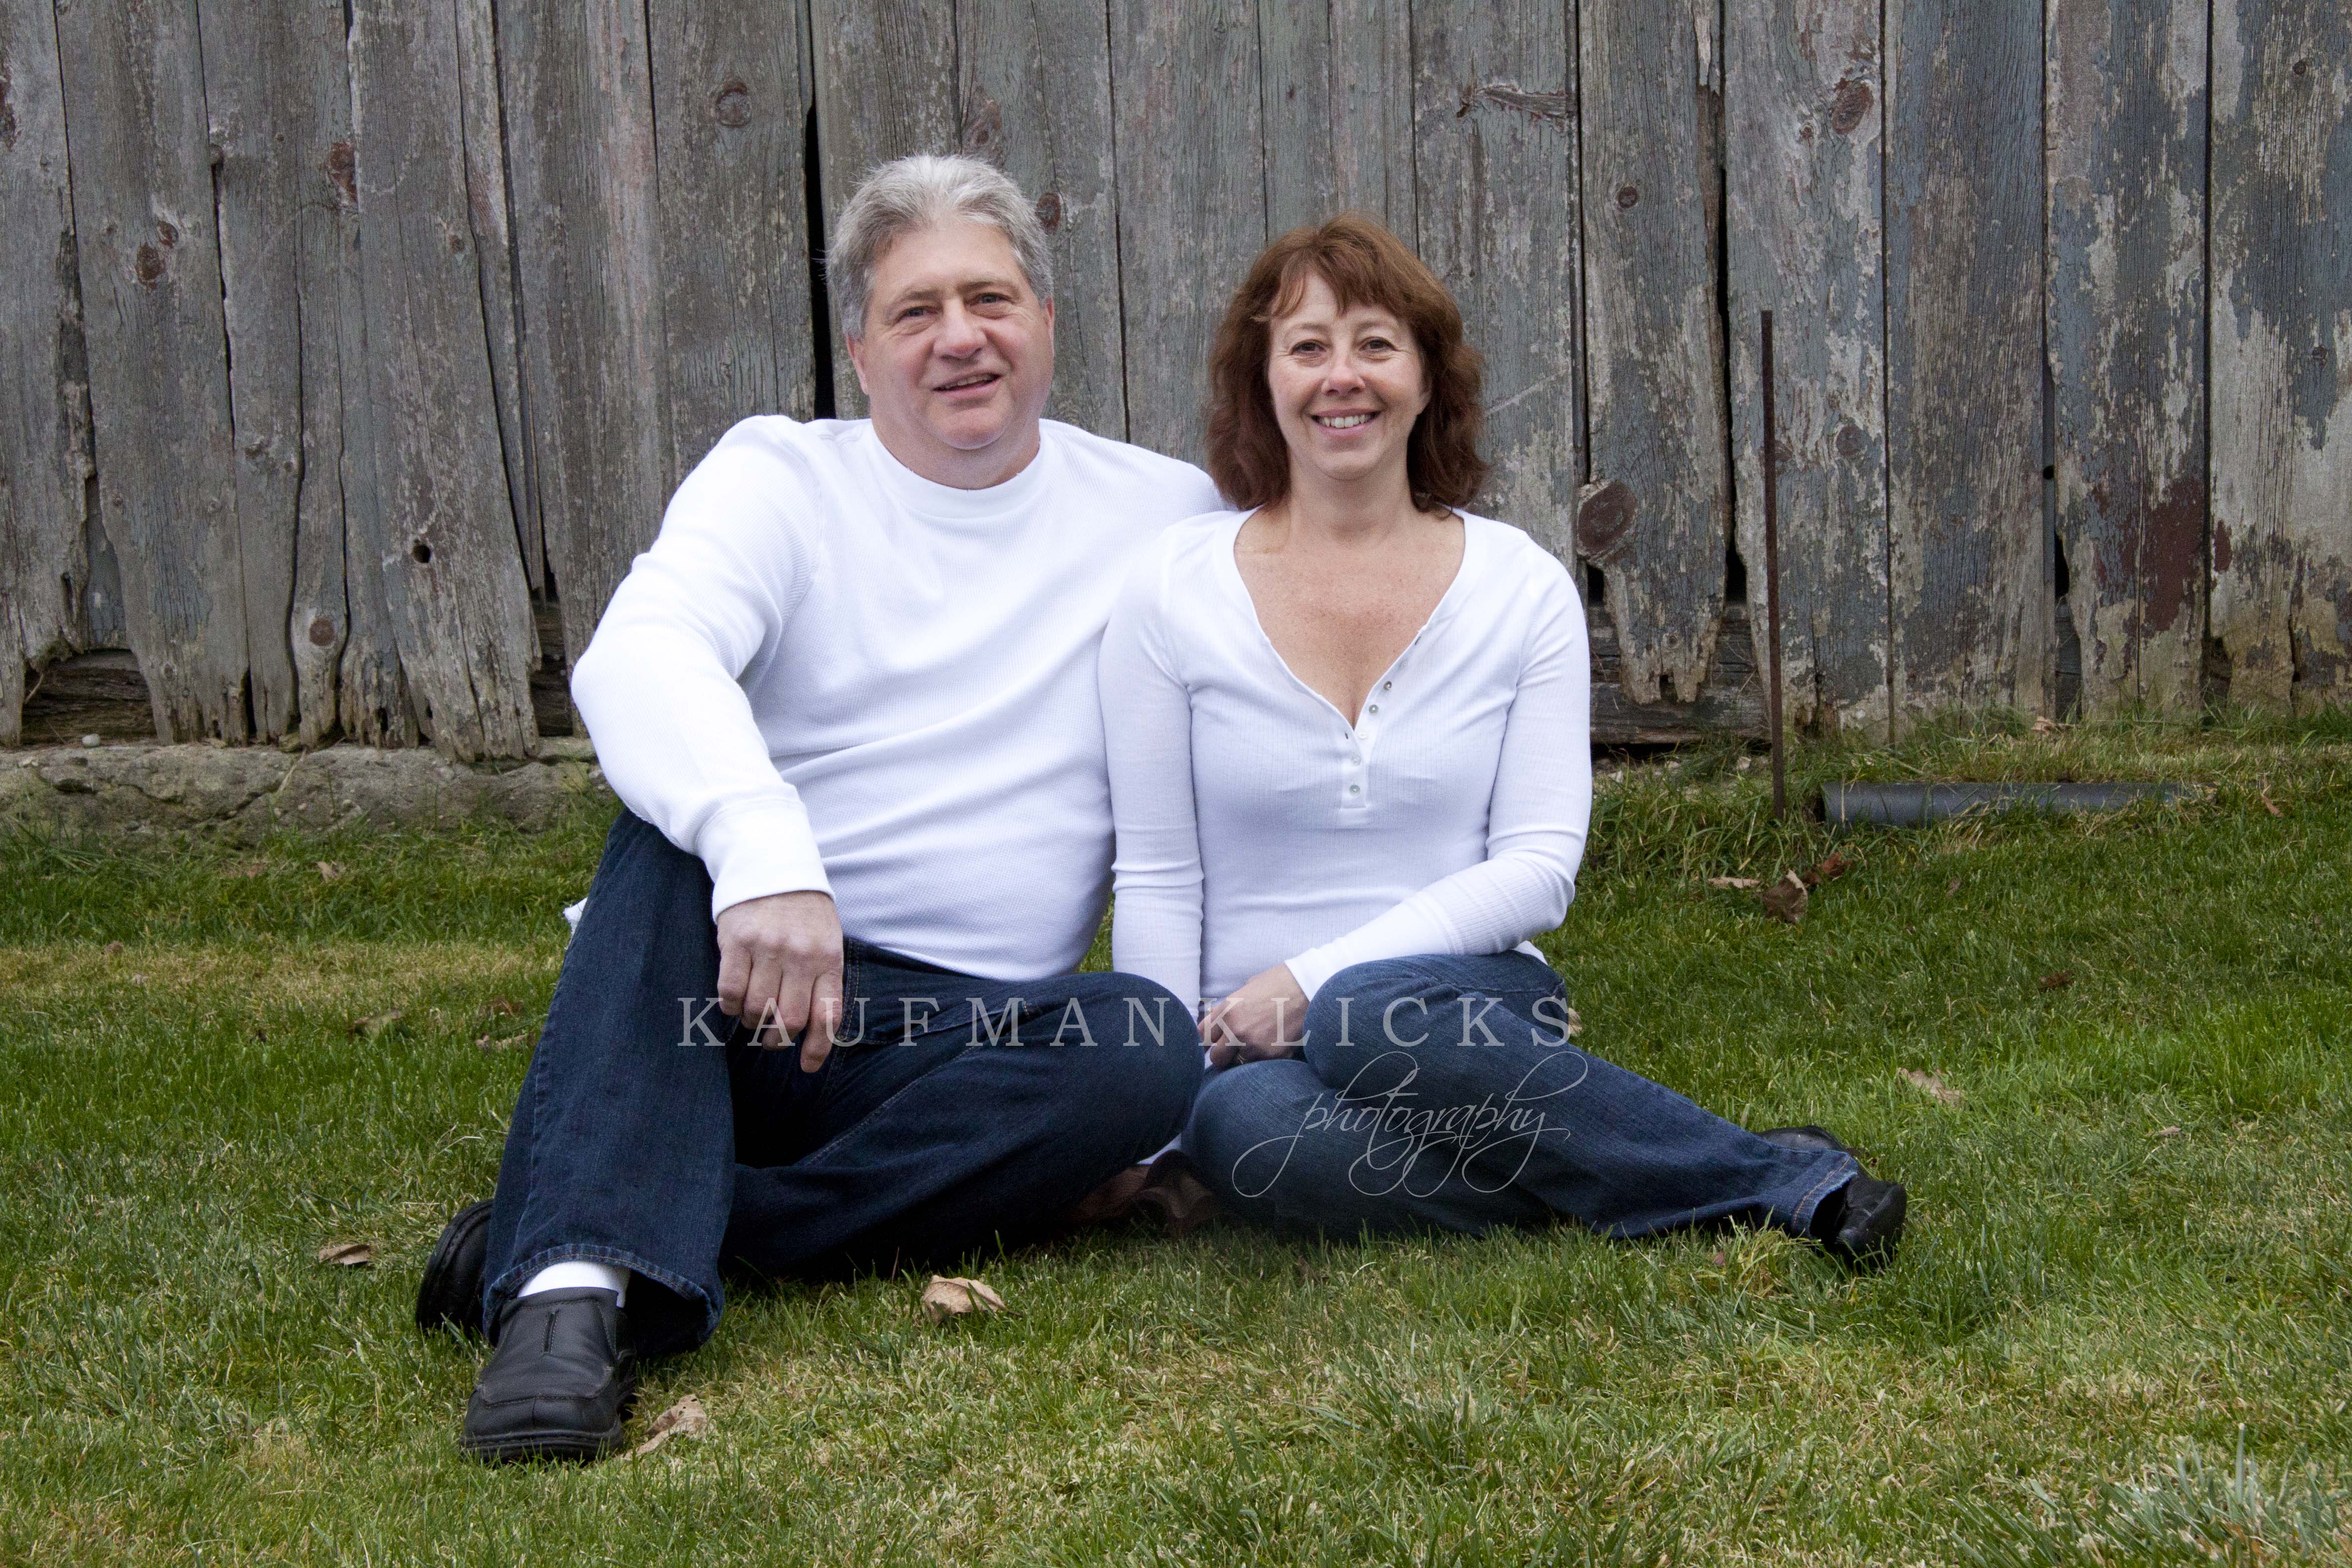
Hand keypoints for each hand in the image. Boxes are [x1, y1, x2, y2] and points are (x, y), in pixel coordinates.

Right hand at [715, 890, 843, 1070]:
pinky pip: (730, 991)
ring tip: (753, 1014)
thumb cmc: (802, 911)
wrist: (770, 864)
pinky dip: (731, 1006)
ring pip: (757, 1009)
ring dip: (752, 1022)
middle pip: (788, 1020)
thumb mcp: (825, 940)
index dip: (816, 1047)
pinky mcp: (736, 942)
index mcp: (828, 957)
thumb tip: (811, 1029)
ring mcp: (767, 948)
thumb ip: (821, 979)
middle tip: (770, 1039)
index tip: (806, 1066)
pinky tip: (735, 1001)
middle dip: (777, 1040)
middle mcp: (800, 955)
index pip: (827, 1014)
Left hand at [1202, 963, 1308, 1067]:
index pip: (1203, 1036)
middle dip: (1223, 1055)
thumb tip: (1218, 1022)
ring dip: (1244, 1058)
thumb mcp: (1246, 989)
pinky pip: (1259, 1066)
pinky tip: (1272, 1045)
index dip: (1205, 1042)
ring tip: (1258, 1045)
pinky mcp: (1273, 1056)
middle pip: (1216, 1058)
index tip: (1210, 1045)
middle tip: (1234, 1049)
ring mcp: (1255, 1045)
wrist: (1310, 986)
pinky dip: (1263, 1060)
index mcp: (1227, 1010)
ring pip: (1237, 1065)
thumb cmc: (1280, 982)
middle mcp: (1236, 1030)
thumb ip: (1229, 1008)